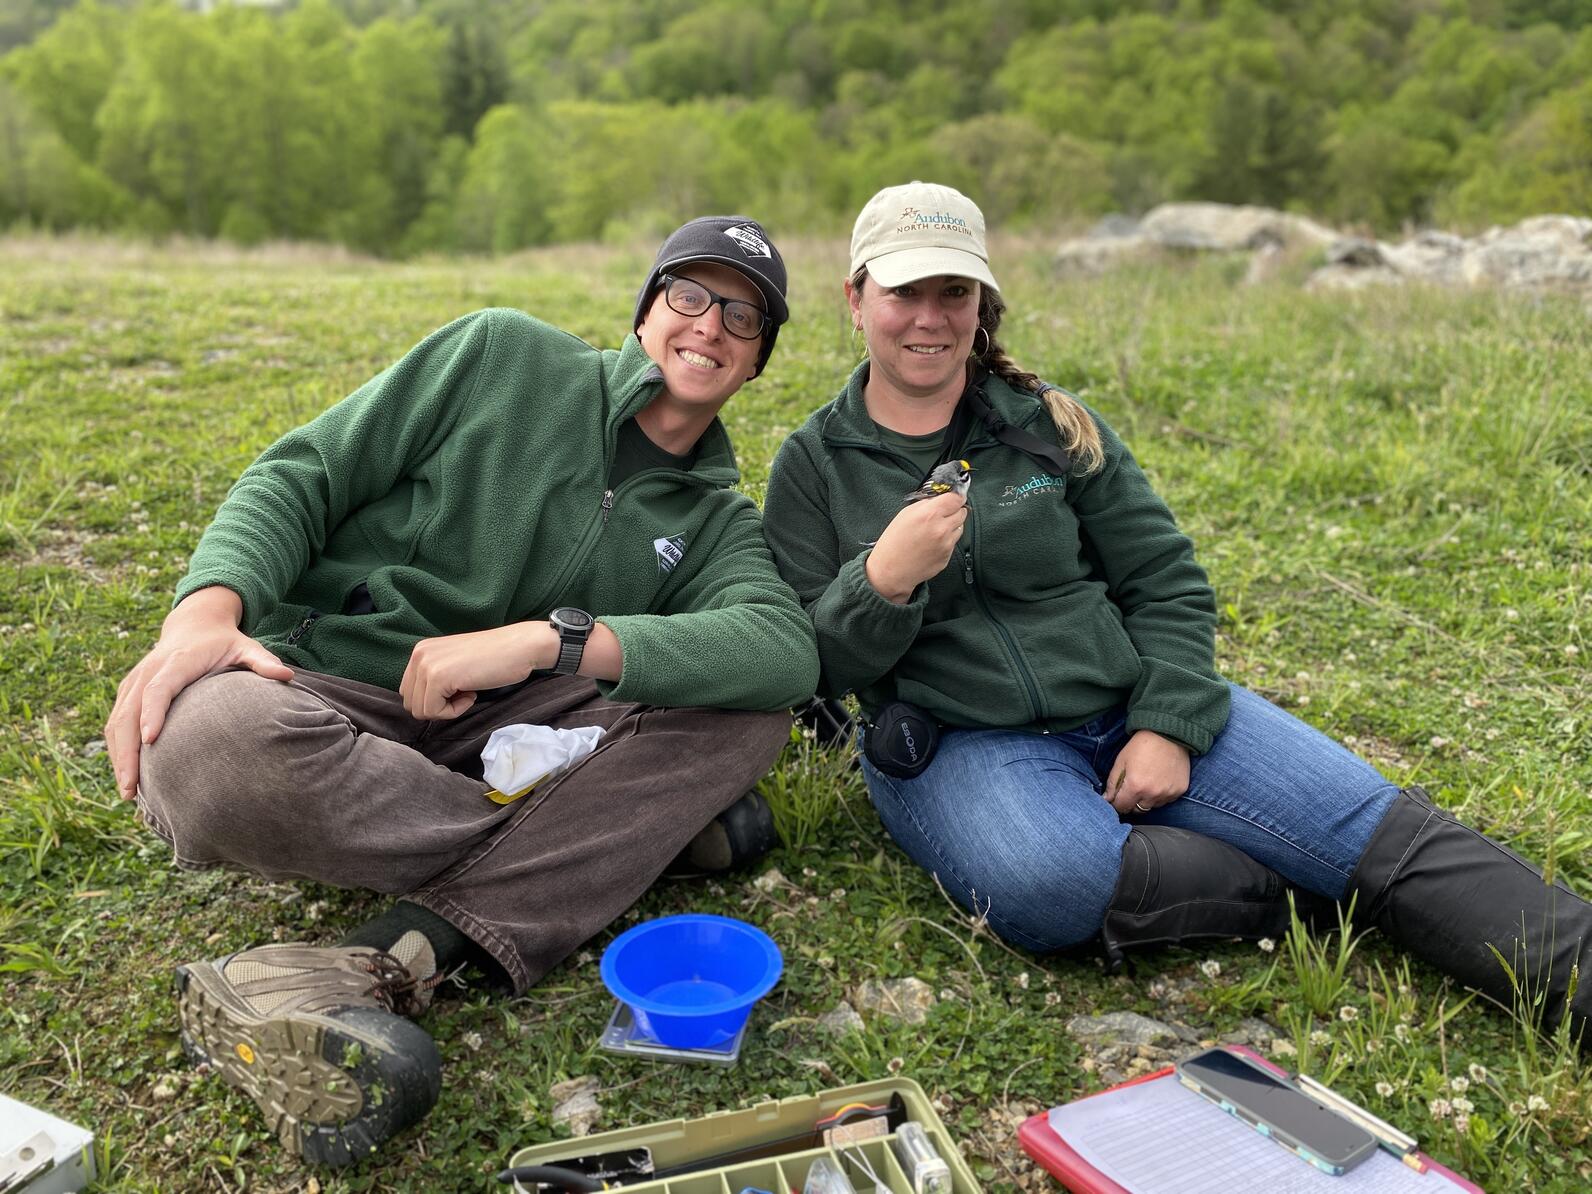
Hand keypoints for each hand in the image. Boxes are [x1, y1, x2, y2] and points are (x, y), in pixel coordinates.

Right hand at [105, 586, 293, 799]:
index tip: (150, 739)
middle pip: (129, 712)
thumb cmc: (225, 642)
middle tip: (132, 786)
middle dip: (127, 750)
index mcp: (176, 662)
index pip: (158, 688)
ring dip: (118, 756)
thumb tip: (287, 676)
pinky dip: (116, 749)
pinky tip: (126, 776)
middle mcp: (149, 672)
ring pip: (117, 721)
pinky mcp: (128, 691)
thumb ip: (264, 662)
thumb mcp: (248, 646)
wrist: (195, 624)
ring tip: (128, 791)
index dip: (152, 712)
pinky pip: (116, 722)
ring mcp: (134, 682)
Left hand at [399, 622, 553, 719]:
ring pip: (421, 710)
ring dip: (447, 709)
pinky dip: (455, 711)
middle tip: (464, 693)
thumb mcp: (454, 663)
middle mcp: (418, 654)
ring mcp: (427, 665)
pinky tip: (472, 693)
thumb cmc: (494, 658)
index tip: (458, 689)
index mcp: (421, 650)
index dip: (434, 700)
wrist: (519, 647)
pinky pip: (435, 712)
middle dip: (438, 707)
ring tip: (468, 692)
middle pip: (412, 704)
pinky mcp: (439, 677)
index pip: (409, 692)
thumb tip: (422, 704)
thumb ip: (434, 676)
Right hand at [865, 492, 967, 602]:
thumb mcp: (905, 514)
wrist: (891, 570)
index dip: (956, 497)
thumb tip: (939, 499)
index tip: (954, 498)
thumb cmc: (893, 542)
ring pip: (960, 527)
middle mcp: (941, 528)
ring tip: (934, 531)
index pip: (956, 498)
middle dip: (954, 511)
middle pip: (962, 512)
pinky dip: (946, 540)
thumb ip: (925, 504)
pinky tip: (932, 543)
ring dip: (951, 526)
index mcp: (930, 514)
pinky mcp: (947, 556)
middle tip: (942, 514)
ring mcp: (946, 544)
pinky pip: (953, 542)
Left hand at [1105, 730, 1190, 815]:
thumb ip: (1112, 783)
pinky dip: (1161, 795)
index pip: (1121, 807)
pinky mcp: (1179, 790)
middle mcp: (1152, 794)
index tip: (1118, 797)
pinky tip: (1159, 780)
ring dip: (1147, 799)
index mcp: (1135, 786)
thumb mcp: (1121, 761)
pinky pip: (1166, 800)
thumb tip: (1107, 799)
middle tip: (1133, 788)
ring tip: (1147, 782)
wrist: (1168, 733)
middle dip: (1131, 802)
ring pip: (1152, 806)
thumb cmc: (1142, 745)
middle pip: (1137, 810)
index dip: (1117, 802)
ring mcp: (1168, 793)